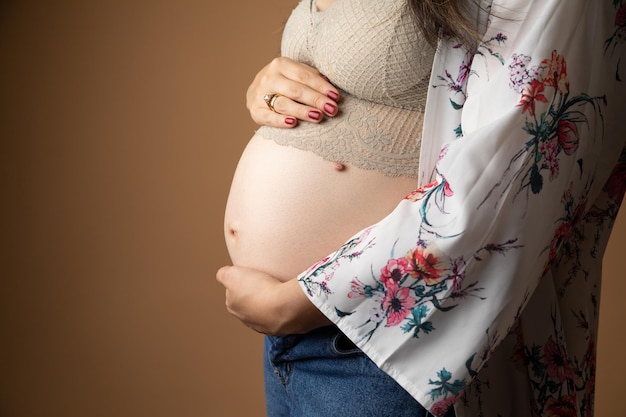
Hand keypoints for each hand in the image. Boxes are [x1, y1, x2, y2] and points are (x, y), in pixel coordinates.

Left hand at [216, 265, 330, 335]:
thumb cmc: (259, 289)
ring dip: (267, 303)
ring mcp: (263, 325)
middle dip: (254, 294)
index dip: (241, 282)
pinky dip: (280, 310)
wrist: (285, 306)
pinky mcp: (279, 328)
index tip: (251, 277)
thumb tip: (223, 274)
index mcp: (233, 306)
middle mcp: (245, 319)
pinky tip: (284, 302)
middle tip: (264, 283)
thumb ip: (223, 274)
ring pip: (263, 310)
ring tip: (276, 292)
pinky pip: (278, 316)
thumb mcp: (233, 274)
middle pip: (248, 302)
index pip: (233, 291)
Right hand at [246, 57, 340, 127]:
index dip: (321, 86)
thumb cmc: (285, 82)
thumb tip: (330, 87)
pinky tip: (293, 123)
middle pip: (295, 90)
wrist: (256, 91)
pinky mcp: (254, 110)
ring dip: (302, 111)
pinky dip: (280, 121)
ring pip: (283, 103)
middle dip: (316, 100)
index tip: (336, 96)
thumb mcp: (296, 74)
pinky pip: (268, 117)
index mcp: (280, 64)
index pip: (304, 76)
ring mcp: (259, 94)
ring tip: (318, 116)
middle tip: (332, 109)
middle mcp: (269, 77)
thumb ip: (312, 77)